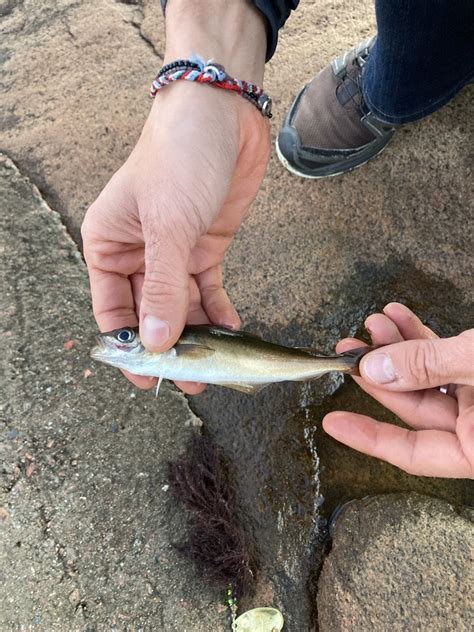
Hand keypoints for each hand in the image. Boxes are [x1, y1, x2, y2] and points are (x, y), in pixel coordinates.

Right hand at [81, 1, 268, 393]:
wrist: (223, 114)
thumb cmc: (179, 158)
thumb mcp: (167, 227)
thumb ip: (161, 287)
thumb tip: (155, 342)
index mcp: (108, 245)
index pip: (112, 310)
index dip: (129, 347)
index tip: (148, 379)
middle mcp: (137, 254)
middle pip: (150, 314)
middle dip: (170, 348)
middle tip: (191, 380)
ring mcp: (174, 253)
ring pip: (182, 307)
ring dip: (198, 337)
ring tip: (215, 368)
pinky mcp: (205, 248)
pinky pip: (209, 291)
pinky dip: (219, 313)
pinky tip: (231, 333)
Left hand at [323, 303, 473, 477]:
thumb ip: (429, 366)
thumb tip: (378, 369)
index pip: (413, 454)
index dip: (369, 438)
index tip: (334, 423)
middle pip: (415, 407)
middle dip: (379, 373)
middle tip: (350, 352)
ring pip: (429, 378)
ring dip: (399, 348)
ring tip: (375, 325)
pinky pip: (447, 360)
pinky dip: (424, 339)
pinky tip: (401, 319)